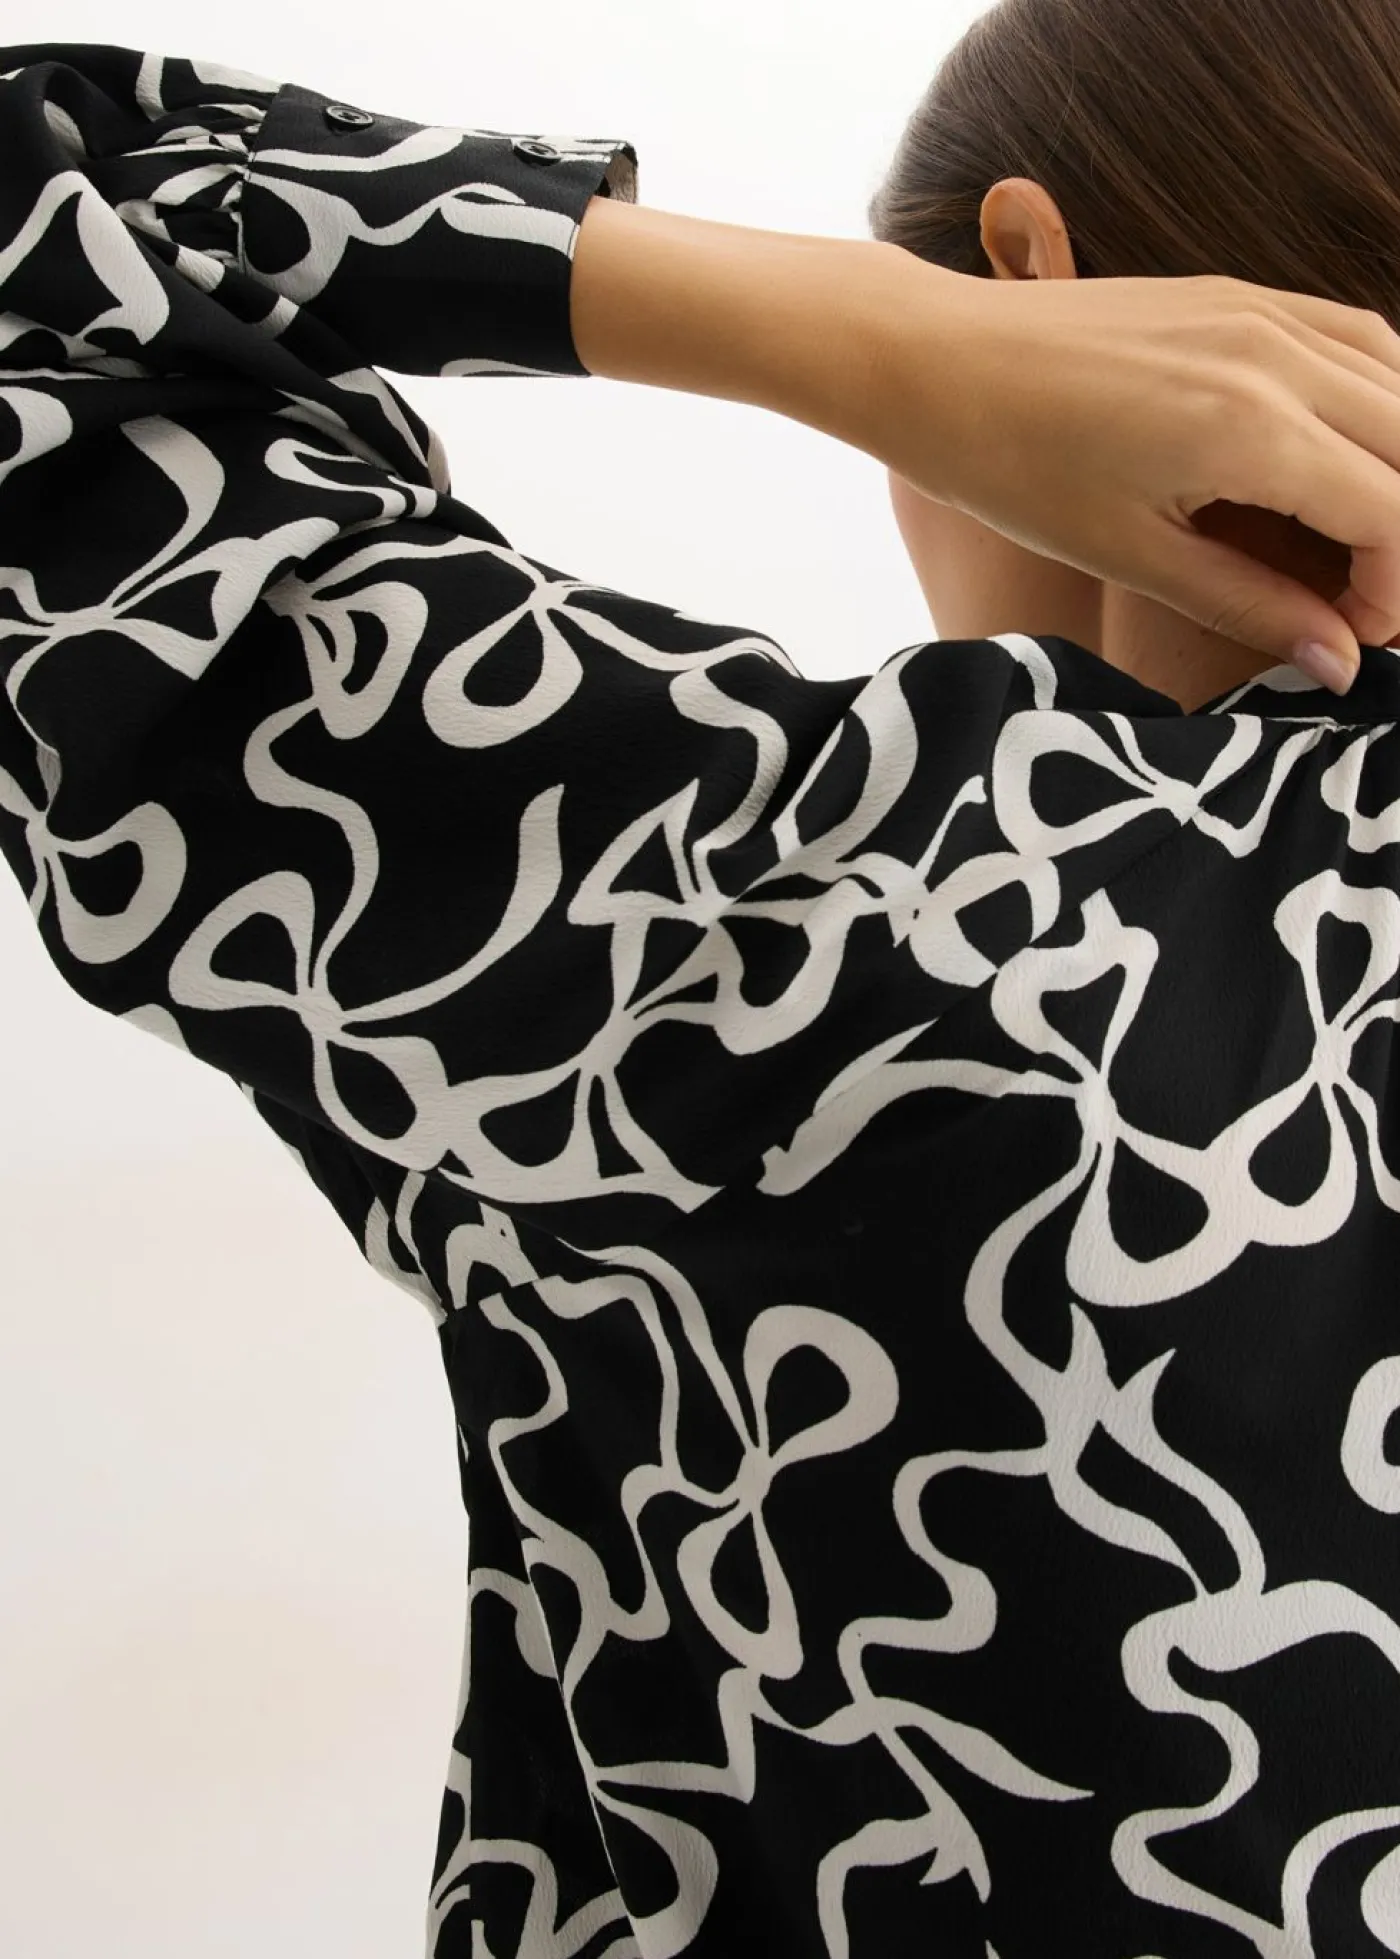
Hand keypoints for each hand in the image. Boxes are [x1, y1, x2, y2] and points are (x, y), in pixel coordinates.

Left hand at [572, 198, 1399, 690]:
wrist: (932, 357)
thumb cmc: (1008, 464)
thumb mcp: (1127, 556)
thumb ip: (1247, 604)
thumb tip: (1339, 661)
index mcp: (1251, 433)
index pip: (1391, 514)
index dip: (1391, 593)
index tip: (1356, 642)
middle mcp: (1275, 359)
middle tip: (1362, 605)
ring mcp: (1260, 312)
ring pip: (1399, 382)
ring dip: (1398, 466)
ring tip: (1359, 543)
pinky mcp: (1237, 293)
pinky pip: (1353, 338)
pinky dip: (1376, 399)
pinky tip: (1345, 455)